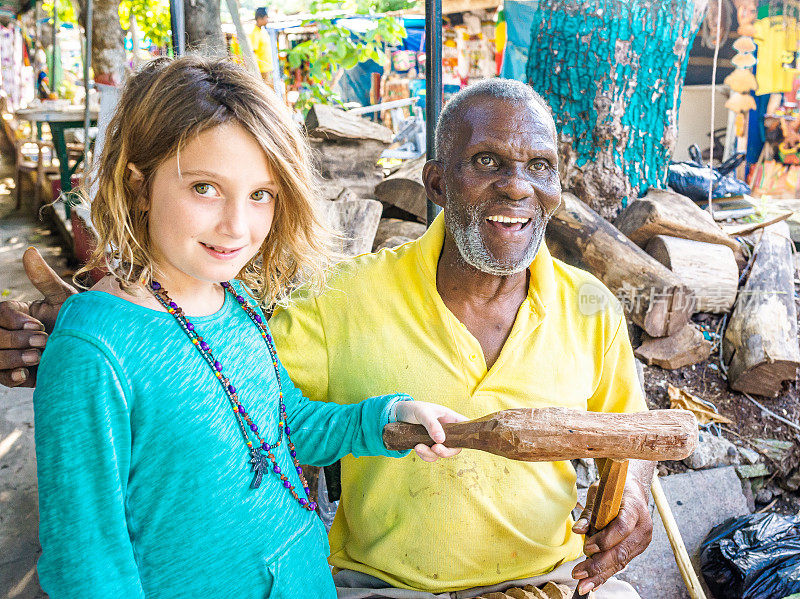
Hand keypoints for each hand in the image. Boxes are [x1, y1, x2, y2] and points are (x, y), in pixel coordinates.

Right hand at [0, 248, 75, 386]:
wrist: (97, 349)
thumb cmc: (80, 320)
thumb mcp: (64, 299)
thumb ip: (45, 279)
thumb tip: (29, 251)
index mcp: (16, 313)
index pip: (0, 313)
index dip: (14, 320)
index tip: (38, 325)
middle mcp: (9, 333)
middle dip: (15, 340)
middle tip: (44, 341)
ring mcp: (11, 355)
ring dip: (12, 358)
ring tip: (38, 357)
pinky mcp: (18, 375)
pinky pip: (3, 378)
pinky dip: (10, 376)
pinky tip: (25, 375)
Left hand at [393, 401, 467, 461]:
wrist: (398, 415)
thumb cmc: (414, 409)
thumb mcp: (423, 413)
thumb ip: (432, 424)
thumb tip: (441, 440)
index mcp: (451, 419)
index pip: (467, 427)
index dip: (469, 436)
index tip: (462, 442)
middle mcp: (448, 431)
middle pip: (456, 447)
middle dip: (445, 452)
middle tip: (434, 449)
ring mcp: (439, 440)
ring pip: (442, 454)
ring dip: (431, 454)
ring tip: (418, 447)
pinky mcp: (429, 446)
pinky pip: (432, 456)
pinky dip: (425, 456)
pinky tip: (417, 448)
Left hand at [571, 462, 653, 594]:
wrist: (632, 489)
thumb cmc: (613, 490)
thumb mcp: (598, 493)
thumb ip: (589, 513)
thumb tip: (578, 530)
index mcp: (635, 507)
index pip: (622, 527)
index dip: (604, 539)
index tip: (586, 547)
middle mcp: (643, 526)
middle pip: (622, 550)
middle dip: (599, 565)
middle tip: (579, 574)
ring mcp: (642, 540)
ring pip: (621, 560)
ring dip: (601, 574)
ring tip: (583, 585)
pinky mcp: (637, 548)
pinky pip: (621, 562)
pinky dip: (607, 573)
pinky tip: (594, 583)